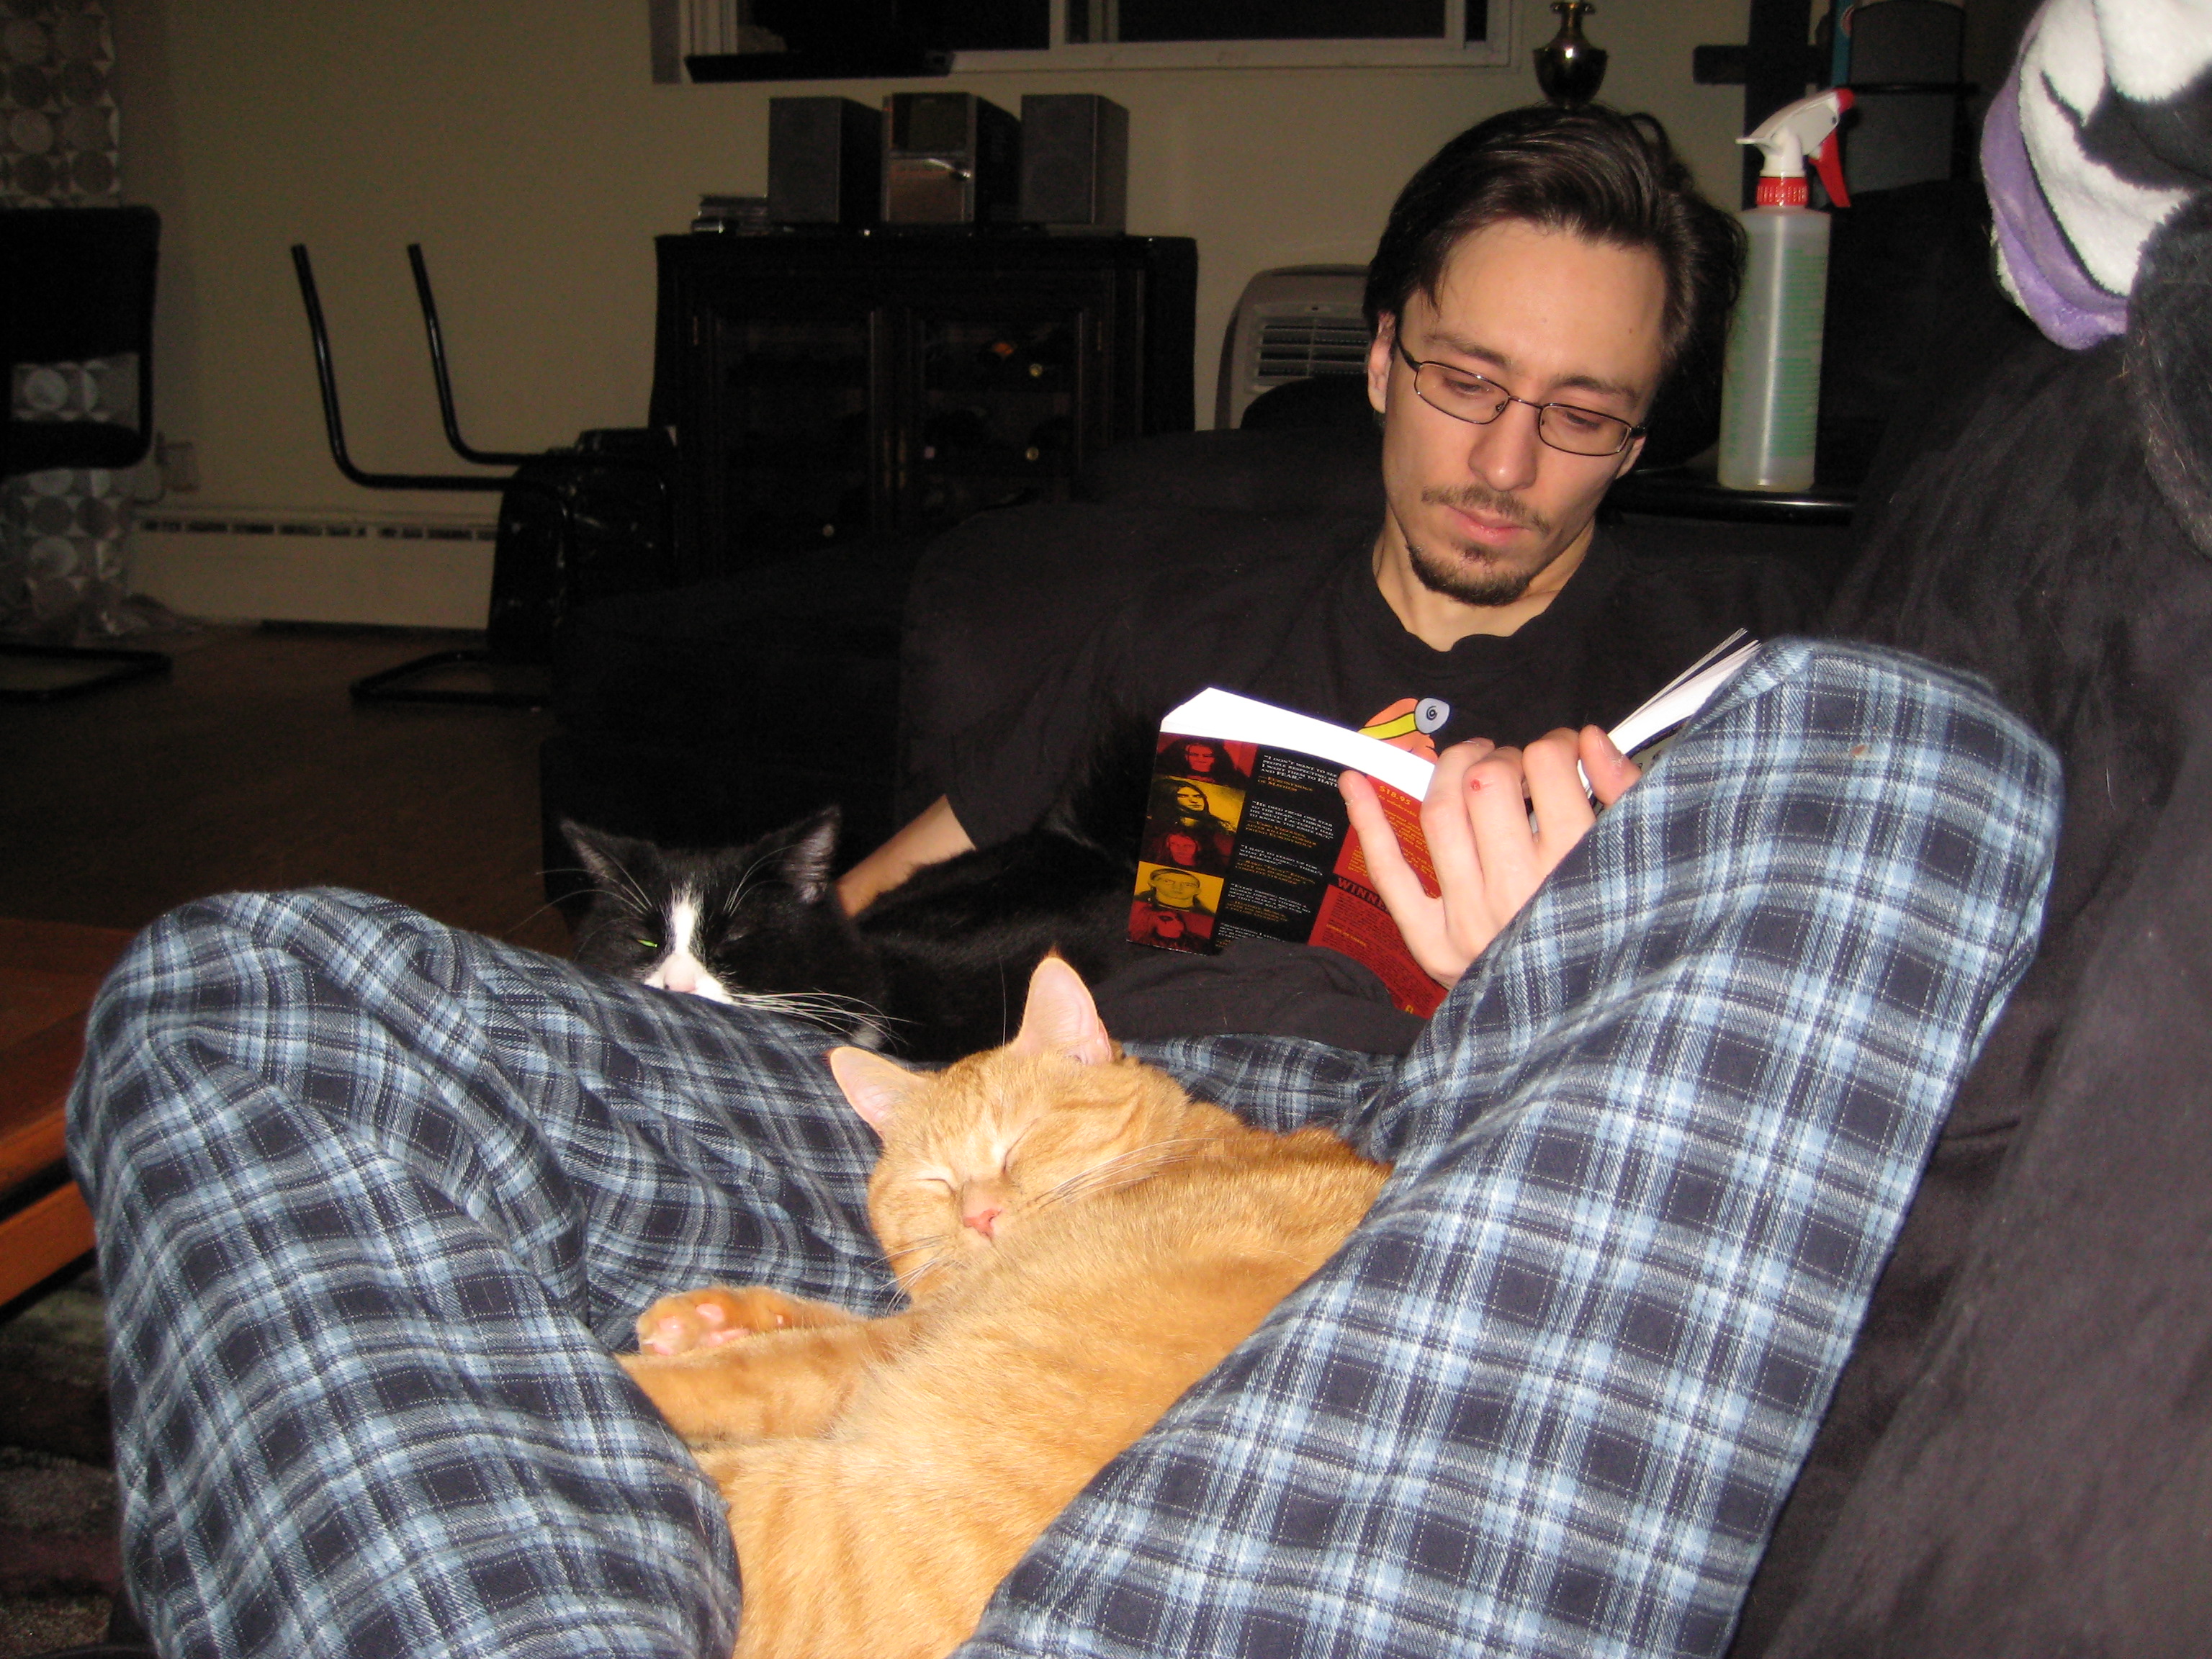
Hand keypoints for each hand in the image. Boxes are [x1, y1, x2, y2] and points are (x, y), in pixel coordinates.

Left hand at [1341, 725, 1639, 988]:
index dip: (1554, 745)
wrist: (1590, 1037)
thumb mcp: (1645, 870)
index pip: (1548, 770)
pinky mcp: (1434, 945)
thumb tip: (1591, 741)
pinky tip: (1355, 784)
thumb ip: (1623, 797)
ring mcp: (1470, 919)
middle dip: (1500, 757)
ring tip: (1469, 767)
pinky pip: (1390, 875)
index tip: (1562, 750)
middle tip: (1515, 763)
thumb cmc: (1615, 943)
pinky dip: (1369, 823)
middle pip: (1488, 785)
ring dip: (1449, 773)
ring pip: (1439, 815)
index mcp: (1576, 870)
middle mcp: (1518, 893)